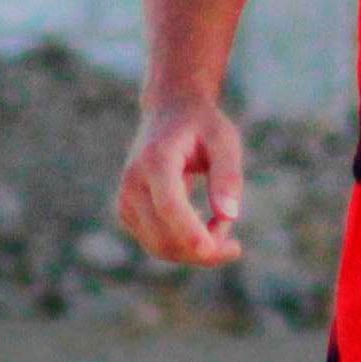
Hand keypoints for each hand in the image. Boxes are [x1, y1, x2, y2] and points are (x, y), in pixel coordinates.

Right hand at [118, 94, 244, 266]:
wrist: (169, 111)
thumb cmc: (202, 125)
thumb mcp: (225, 140)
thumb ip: (228, 175)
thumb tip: (229, 215)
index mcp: (156, 160)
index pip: (169, 205)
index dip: (190, 232)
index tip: (216, 250)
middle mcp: (133, 183)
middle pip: (165, 236)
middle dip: (204, 249)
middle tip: (235, 244)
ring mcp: (125, 201)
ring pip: (160, 247)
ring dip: (196, 250)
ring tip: (222, 225)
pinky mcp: (127, 213)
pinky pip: (156, 245)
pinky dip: (184, 246)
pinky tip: (205, 226)